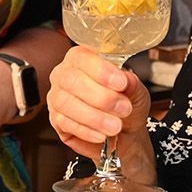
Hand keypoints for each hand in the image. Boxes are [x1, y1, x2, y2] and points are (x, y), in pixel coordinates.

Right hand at [48, 46, 149, 163]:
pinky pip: (65, 123)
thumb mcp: (135, 91)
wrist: (125, 133)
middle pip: (72, 80)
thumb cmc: (125, 104)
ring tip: (115, 126)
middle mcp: (65, 74)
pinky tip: (101, 135)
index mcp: (82, 59)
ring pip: (66, 103)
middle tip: (123, 108)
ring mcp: (57, 97)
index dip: (100, 70)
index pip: (82, 57)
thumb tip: (126, 79)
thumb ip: (130, 83)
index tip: (121, 83)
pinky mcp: (56, 120)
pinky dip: (86, 131)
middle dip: (101, 97)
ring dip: (94, 117)